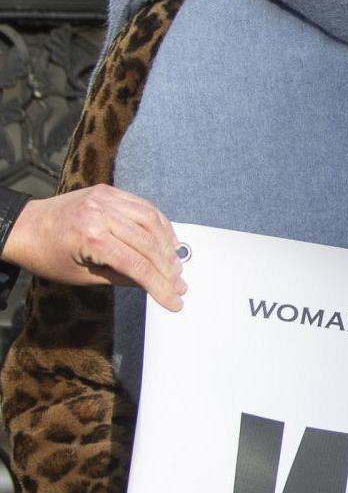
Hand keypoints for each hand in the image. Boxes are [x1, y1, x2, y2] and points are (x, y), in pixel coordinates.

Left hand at [3, 186, 185, 310]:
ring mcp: (106, 198)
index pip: (136, 265)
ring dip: (168, 245)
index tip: (174, 300)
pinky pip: (143, 206)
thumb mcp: (82, 276)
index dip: (159, 285)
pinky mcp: (109, 191)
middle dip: (167, 268)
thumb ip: (121, 278)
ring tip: (175, 264)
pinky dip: (159, 223)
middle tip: (180, 285)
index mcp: (91, 238)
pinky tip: (166, 240)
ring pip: (151, 221)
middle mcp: (101, 214)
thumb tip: (152, 284)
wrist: (23, 227)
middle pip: (148, 244)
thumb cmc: (46, 256)